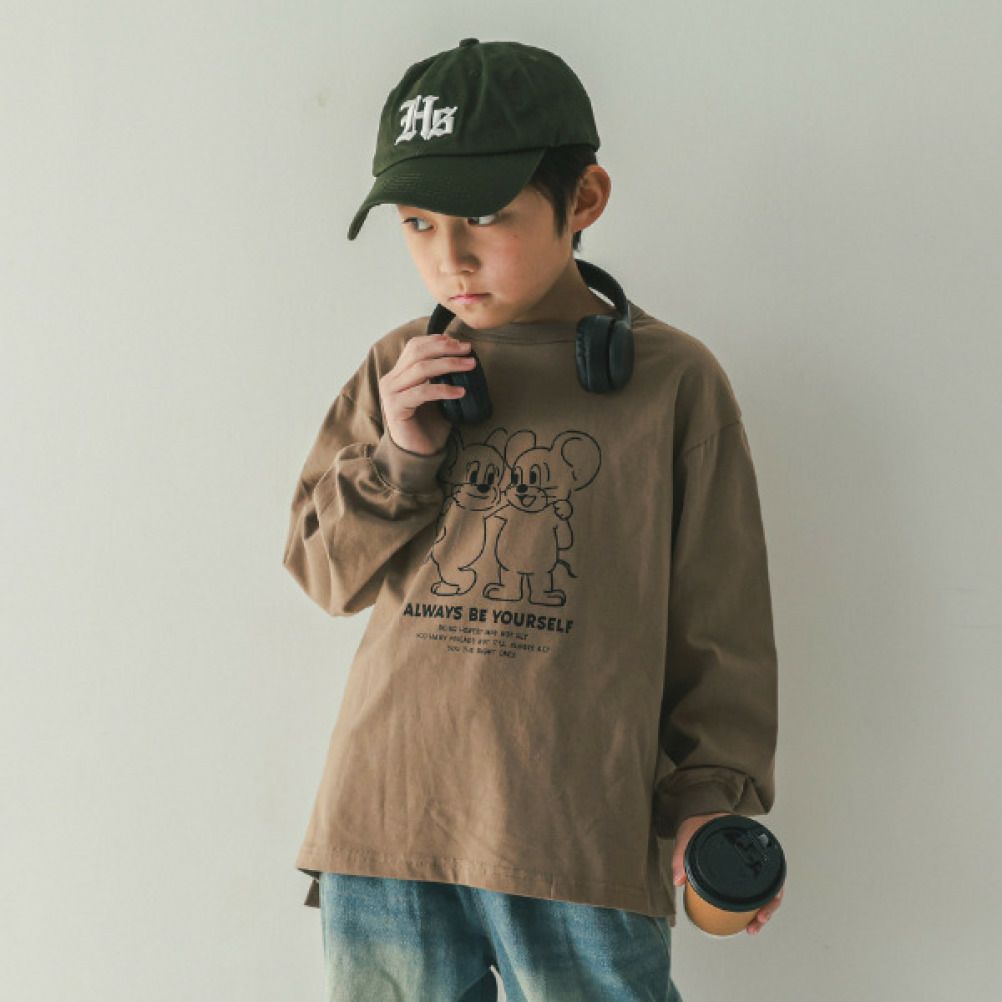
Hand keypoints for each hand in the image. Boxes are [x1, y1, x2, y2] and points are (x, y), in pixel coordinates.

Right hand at [378, 334, 475, 454]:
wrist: (416, 453)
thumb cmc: (428, 424)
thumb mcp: (436, 394)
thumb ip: (441, 376)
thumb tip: (465, 358)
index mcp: (399, 373)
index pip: (415, 346)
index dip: (437, 340)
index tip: (460, 343)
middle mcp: (391, 380)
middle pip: (417, 352)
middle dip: (445, 348)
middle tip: (468, 350)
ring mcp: (391, 393)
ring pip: (421, 369)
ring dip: (449, 364)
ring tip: (469, 366)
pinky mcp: (396, 408)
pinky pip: (422, 392)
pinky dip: (443, 389)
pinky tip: (461, 392)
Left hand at [671, 812, 783, 936]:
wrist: (697, 811)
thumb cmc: (697, 822)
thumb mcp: (688, 835)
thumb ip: (681, 856)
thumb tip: (678, 881)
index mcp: (749, 841)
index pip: (772, 870)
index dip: (773, 895)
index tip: (763, 912)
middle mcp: (754, 852)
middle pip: (773, 884)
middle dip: (768, 908)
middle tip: (757, 923)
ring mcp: (749, 860)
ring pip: (765, 889)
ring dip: (762, 909)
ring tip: (752, 927)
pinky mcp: (741, 867)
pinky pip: (753, 886)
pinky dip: (752, 903)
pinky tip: (747, 917)